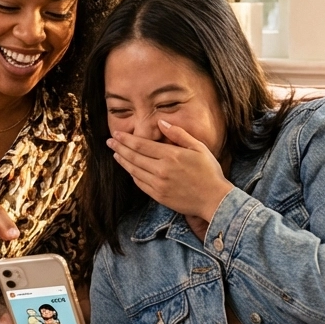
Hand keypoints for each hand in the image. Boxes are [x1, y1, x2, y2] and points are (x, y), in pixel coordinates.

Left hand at [107, 120, 232, 221]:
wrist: (214, 199)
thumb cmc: (209, 172)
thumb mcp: (198, 147)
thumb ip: (178, 134)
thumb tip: (161, 123)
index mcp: (171, 156)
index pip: (141, 145)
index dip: (126, 139)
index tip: (117, 135)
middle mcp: (161, 170)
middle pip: (134, 157)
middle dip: (120, 148)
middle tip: (109, 142)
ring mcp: (158, 184)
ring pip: (134, 170)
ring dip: (123, 161)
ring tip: (116, 154)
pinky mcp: (158, 196)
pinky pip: (140, 184)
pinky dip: (132, 175)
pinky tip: (129, 169)